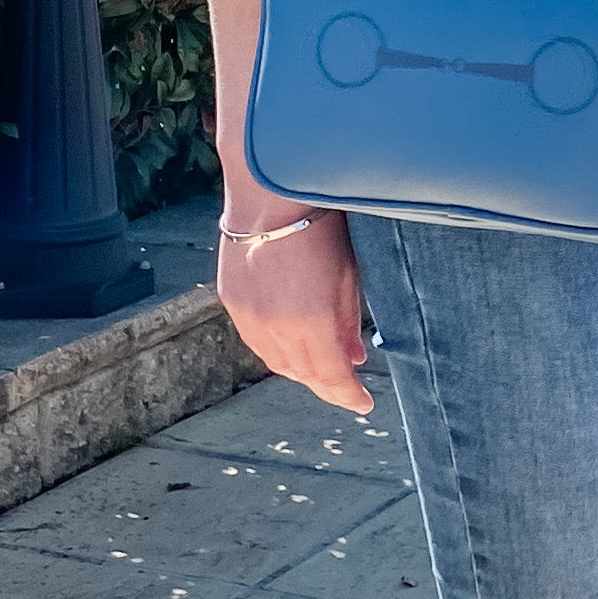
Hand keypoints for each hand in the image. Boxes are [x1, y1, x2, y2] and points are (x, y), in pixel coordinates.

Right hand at [216, 185, 371, 413]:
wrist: (269, 195)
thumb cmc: (320, 228)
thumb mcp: (349, 276)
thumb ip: (349, 323)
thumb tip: (355, 358)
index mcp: (312, 321)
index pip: (333, 376)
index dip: (349, 395)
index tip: (364, 403)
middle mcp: (278, 327)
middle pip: (305, 375)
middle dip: (328, 385)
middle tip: (345, 389)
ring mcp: (251, 317)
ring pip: (278, 363)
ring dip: (302, 372)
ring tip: (321, 370)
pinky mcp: (233, 304)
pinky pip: (257, 343)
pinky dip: (277, 352)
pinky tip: (292, 349)